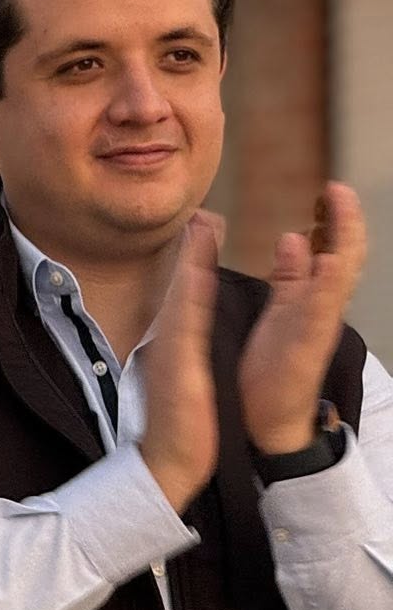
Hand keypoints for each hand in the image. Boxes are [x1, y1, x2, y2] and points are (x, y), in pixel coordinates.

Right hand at [139, 211, 220, 512]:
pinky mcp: (178, 364)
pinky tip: (195, 273)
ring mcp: (171, 350)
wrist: (167, 457)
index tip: (200, 225)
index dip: (193, 259)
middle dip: (191, 248)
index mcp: (174, 342)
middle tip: (202, 211)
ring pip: (181, 297)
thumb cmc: (176, 421)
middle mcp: (170, 340)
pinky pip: (184, 324)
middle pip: (180, 286)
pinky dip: (188, 296)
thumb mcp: (178, 379)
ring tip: (201, 226)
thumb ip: (178, 353)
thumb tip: (180, 338)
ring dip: (191, 260)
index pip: (184, 293)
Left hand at [240, 182, 367, 454]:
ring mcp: (315, 330)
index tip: (331, 189)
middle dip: (346, 224)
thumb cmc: (271, 368)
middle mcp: (319, 311)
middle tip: (339, 188)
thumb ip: (290, 278)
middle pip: (343, 259)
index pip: (330, 252)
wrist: (263, 421)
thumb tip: (297, 237)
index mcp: (309, 299)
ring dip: (342, 245)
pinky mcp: (304, 350)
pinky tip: (324, 261)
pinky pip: (318, 314)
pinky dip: (323, 286)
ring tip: (339, 210)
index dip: (334, 221)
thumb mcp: (280, 313)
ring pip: (338, 282)